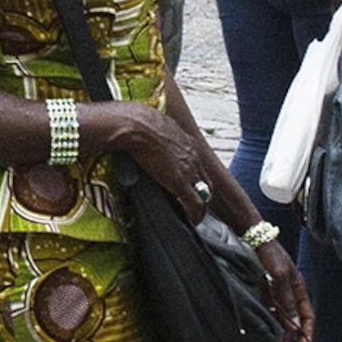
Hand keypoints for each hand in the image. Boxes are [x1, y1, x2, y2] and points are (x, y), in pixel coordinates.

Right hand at [96, 102, 210, 220]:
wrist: (136, 124)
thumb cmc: (137, 121)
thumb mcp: (153, 125)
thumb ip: (156, 135)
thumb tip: (144, 137)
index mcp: (186, 141)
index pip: (198, 164)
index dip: (194, 177)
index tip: (189, 184)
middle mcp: (193, 156)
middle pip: (205, 181)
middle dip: (202, 194)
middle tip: (194, 205)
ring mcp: (189, 170)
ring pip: (204, 194)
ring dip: (199, 206)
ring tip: (193, 215)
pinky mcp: (181, 184)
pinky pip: (196, 205)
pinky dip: (195, 215)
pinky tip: (191, 220)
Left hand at [256, 237, 314, 341]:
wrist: (251, 236)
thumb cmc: (269, 252)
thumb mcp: (281, 276)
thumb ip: (287, 300)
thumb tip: (294, 323)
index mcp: (298, 287)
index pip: (307, 315)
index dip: (307, 332)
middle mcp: (288, 291)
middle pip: (293, 319)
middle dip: (291, 338)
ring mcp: (275, 291)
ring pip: (279, 317)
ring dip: (278, 332)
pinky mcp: (262, 290)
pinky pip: (267, 310)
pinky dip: (267, 321)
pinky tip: (263, 331)